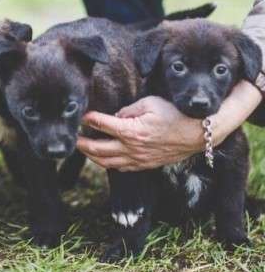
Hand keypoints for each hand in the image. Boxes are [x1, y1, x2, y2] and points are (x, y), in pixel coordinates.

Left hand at [76, 82, 260, 170]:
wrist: (198, 133)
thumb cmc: (175, 114)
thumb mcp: (150, 103)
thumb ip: (128, 110)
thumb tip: (115, 116)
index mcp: (131, 131)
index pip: (101, 125)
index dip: (89, 119)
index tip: (81, 115)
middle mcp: (131, 148)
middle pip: (98, 149)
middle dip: (82, 144)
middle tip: (73, 139)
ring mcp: (138, 159)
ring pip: (107, 163)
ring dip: (92, 157)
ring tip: (83, 149)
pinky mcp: (145, 165)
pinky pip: (122, 168)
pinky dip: (108, 164)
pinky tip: (103, 159)